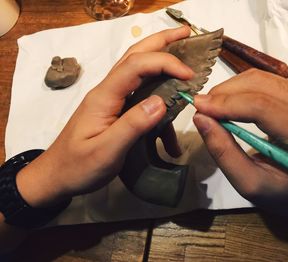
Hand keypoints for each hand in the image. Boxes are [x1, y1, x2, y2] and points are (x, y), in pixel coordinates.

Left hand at [15, 26, 192, 207]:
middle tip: (186, 34)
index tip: (189, 74)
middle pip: (135, 56)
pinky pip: (140, 98)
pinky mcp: (115, 111)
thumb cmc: (78, 166)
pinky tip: (170, 131)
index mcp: (105, 96)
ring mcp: (111, 100)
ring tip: (184, 59)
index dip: (164, 62)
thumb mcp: (107, 151)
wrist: (56, 176)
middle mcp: (108, 91)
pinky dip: (158, 105)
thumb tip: (161, 101)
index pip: (136, 66)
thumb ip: (133, 125)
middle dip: (161, 42)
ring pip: (138, 72)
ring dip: (161, 61)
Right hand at [193, 68, 287, 213]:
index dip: (227, 103)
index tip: (197, 106)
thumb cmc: (282, 193)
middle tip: (201, 106)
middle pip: (264, 85)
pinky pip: (270, 81)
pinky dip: (243, 88)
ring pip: (265, 78)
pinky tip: (230, 101)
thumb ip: (224, 152)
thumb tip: (200, 117)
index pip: (264, 108)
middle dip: (226, 92)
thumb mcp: (249, 183)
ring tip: (213, 106)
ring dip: (232, 88)